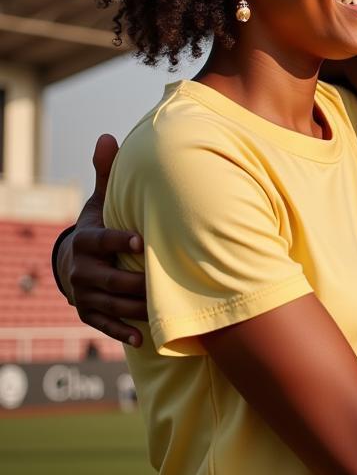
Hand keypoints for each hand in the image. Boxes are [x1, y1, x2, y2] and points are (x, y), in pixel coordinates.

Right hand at [58, 134, 146, 345]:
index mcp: (86, 240)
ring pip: (110, 304)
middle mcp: (82, 270)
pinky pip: (104, 325)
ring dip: (136, 309)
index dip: (117, 241)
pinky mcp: (89, 314)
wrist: (76, 262)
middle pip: (107, 279)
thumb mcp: (100, 202)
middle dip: (134, 282)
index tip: (139, 241)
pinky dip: (122, 332)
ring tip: (162, 310)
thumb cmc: (99, 227)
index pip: (100, 241)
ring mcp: (84, 295)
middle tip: (162, 283)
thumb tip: (107, 136)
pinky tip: (142, 338)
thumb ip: (106, 174)